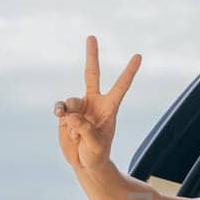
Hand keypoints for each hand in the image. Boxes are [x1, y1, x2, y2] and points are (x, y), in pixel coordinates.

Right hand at [55, 36, 141, 172]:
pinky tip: (62, 122)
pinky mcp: (66, 114)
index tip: (138, 55)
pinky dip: (60, 114)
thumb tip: (70, 114)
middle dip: (91, 55)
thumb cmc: (96, 154)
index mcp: (109, 108)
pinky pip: (61, 108)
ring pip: (70, 101)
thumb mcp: (95, 146)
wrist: (85, 162)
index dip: (129, 71)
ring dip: (69, 115)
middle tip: (91, 36)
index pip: (121, 86)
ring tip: (74, 134)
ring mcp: (79, 107)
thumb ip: (85, 130)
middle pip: (92, 74)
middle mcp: (95, 102)